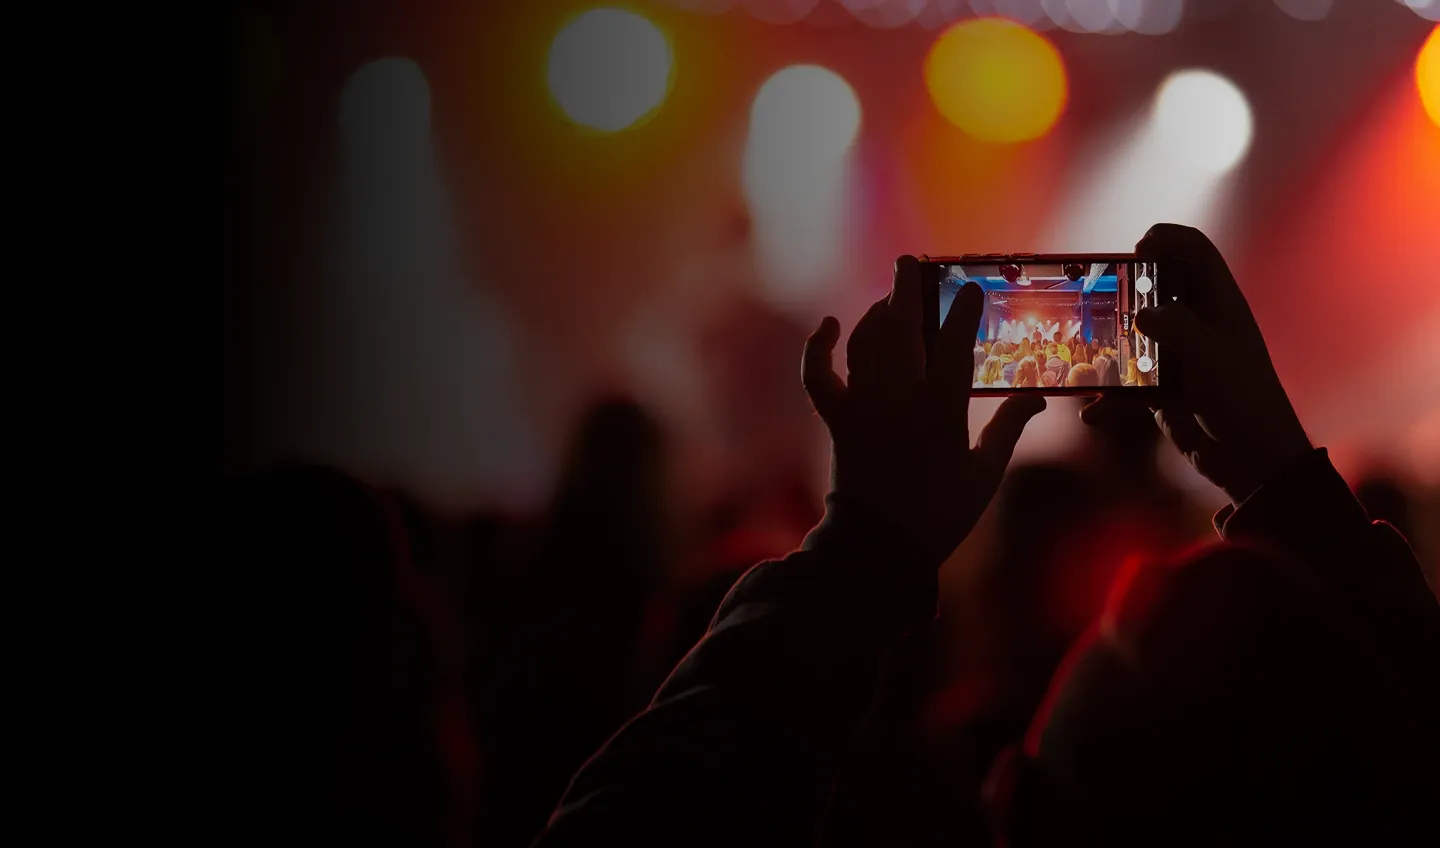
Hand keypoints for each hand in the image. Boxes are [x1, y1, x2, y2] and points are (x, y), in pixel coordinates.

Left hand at [803, 256, 1045, 567]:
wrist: (882, 546)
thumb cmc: (940, 514)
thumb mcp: (985, 474)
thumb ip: (1009, 428)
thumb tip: (1038, 396)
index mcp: (942, 410)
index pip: (955, 344)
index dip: (964, 311)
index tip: (971, 287)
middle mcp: (899, 398)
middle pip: (902, 329)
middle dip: (907, 289)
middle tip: (911, 261)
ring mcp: (863, 406)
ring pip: (865, 342)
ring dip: (876, 313)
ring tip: (891, 296)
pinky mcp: (837, 420)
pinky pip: (819, 376)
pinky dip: (817, 349)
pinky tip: (828, 326)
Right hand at [1082, 224, 1311, 504]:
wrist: (1254, 462)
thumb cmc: (1244, 401)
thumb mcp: (1211, 357)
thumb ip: (1176, 327)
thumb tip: (1140, 313)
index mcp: (1218, 304)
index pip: (1194, 251)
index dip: (1166, 239)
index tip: (1135, 250)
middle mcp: (1196, 325)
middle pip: (1153, 290)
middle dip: (1122, 291)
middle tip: (1093, 298)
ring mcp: (1178, 358)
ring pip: (1133, 338)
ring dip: (1107, 347)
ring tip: (1081, 353)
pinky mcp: (1163, 392)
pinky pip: (1126, 387)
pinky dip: (1108, 399)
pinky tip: (1092, 412)